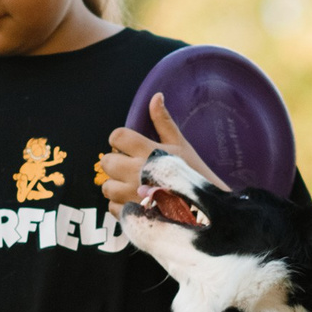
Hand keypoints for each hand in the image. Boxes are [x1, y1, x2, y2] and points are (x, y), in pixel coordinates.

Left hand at [100, 91, 225, 208]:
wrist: (205, 211)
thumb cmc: (194, 174)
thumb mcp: (181, 145)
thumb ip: (163, 121)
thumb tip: (156, 96)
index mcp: (147, 151)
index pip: (117, 136)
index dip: (120, 140)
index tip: (128, 146)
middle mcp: (135, 172)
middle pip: (106, 162)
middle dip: (115, 162)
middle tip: (130, 167)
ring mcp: (131, 195)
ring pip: (107, 187)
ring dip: (116, 185)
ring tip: (133, 186)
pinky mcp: (130, 215)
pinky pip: (112, 207)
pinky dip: (121, 205)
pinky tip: (136, 201)